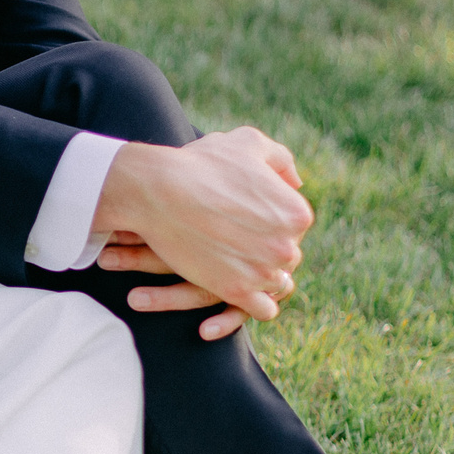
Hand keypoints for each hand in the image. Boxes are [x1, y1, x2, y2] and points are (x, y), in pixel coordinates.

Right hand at [90, 128, 310, 326]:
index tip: (244, 220)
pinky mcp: (237, 292)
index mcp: (296, 212)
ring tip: (232, 264)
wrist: (157, 189)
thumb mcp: (248, 143)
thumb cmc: (199, 163)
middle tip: (235, 242)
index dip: (269, 223)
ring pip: (275, 283)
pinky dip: (253, 304)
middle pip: (285, 256)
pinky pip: (263, 310)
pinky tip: (236, 289)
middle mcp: (287, 245)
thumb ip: (280, 160)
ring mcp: (263, 271)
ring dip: (258, 277)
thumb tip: (296, 182)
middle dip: (265, 251)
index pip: (293, 227)